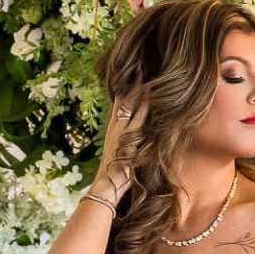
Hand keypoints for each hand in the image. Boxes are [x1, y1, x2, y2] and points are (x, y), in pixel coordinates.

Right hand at [92, 82, 147, 197]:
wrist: (105, 189)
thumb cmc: (114, 179)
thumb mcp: (122, 158)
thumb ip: (129, 147)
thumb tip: (138, 144)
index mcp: (114, 132)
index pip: (121, 106)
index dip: (127, 91)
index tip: (134, 76)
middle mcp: (114, 128)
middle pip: (123, 100)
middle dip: (130, 83)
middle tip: (138, 65)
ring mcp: (120, 132)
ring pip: (128, 105)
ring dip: (136, 89)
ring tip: (143, 71)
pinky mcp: (127, 139)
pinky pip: (137, 118)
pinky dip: (143, 105)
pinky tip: (149, 94)